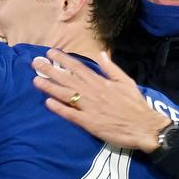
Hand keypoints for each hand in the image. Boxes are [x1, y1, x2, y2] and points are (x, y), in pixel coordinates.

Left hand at [31, 49, 171, 151]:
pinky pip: (71, 114)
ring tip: (35, 80)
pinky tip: (47, 103)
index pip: (78, 67)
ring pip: (66, 95)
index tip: (50, 53)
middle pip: (67, 79)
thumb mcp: (126, 81)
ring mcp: (90, 108)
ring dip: (50, 87)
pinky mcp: (89, 123)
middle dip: (50, 70)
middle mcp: (93, 92)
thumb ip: (111, 68)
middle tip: (35, 63)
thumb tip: (101, 54)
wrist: (144, 126)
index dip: (63, 60)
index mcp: (101, 82)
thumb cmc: (135, 105)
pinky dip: (59, 108)